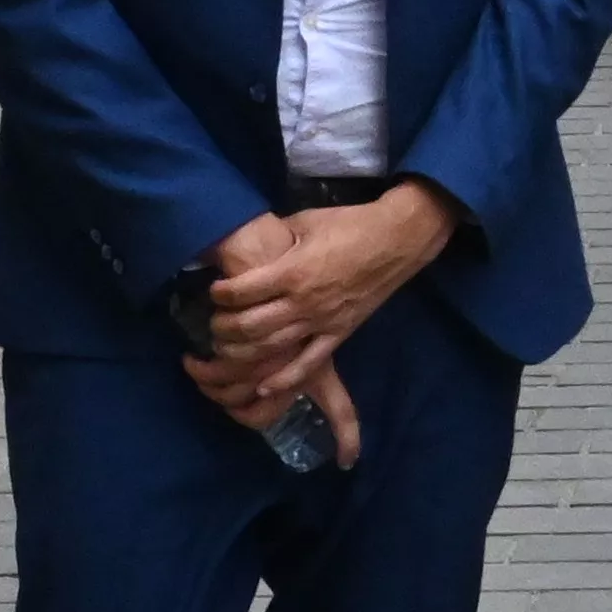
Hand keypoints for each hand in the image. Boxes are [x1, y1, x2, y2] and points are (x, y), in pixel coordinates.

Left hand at [184, 192, 458, 455]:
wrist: (396, 239)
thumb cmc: (350, 224)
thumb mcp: (305, 222)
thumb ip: (278, 239)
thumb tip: (255, 245)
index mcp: (291, 272)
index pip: (240, 292)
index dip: (220, 293)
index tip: (216, 291)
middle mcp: (303, 302)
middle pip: (249, 326)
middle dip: (223, 327)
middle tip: (215, 323)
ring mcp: (322, 321)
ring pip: (271, 348)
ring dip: (243, 352)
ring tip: (228, 347)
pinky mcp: (339, 333)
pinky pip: (309, 364)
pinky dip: (285, 380)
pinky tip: (263, 389)